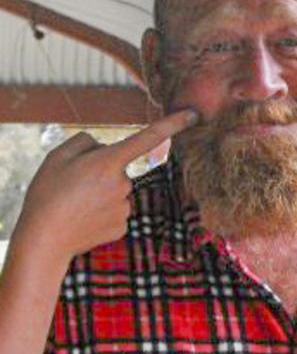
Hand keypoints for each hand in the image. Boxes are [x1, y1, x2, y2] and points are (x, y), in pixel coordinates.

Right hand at [11, 109, 197, 266]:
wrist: (44, 239)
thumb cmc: (47, 193)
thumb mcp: (58, 156)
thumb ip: (85, 142)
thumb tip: (104, 148)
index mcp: (109, 162)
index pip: (148, 138)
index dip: (173, 125)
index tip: (194, 114)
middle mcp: (124, 184)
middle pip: (117, 167)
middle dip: (99, 170)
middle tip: (72, 185)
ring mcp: (125, 208)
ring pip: (116, 190)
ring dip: (99, 193)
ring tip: (73, 203)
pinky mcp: (123, 226)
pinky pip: (114, 210)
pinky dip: (100, 212)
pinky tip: (83, 218)